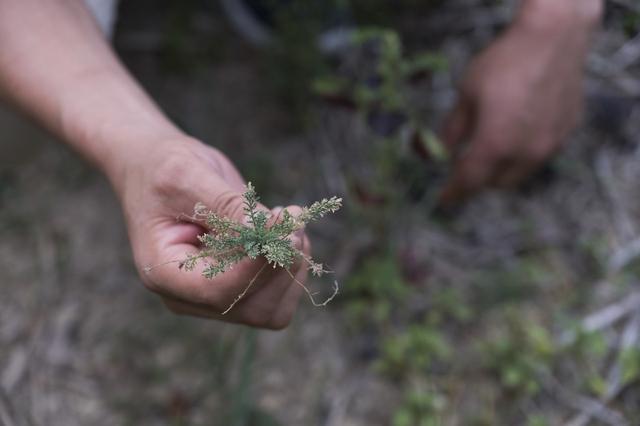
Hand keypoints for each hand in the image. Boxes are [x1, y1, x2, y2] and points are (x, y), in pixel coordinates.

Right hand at [115, 138, 307, 328]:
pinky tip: (284, 230)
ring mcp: (215, 294)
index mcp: (164, 272)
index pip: (218, 291)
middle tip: (292, 219)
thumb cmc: (163, 169)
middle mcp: (190, 295)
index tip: (283, 230)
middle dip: (281, 266)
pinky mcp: (238, 284)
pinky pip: (278, 294)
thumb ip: (227, 207)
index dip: (256, 267)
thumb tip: (267, 232)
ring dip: (292, 266)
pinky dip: (292, 264)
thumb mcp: (188, 177)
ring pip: (271, 309)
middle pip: (252, 309)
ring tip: (290, 221)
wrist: (158, 170)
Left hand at [440, 2, 599, 204]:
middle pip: (497, 183)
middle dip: (478, 180)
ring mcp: (550, 145)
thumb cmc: (503, 63)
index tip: (443, 199)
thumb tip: (439, 153)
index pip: (469, 181)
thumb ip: (452, 130)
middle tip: (465, 166)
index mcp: (495, 145)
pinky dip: (523, 153)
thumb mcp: (466, 95)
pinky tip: (517, 131)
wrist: (553, 38)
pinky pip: (540, 154)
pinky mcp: (566, 133)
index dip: (454, 193)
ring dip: (502, 170)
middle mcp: (526, 152)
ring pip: (521, 173)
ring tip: (491, 148)